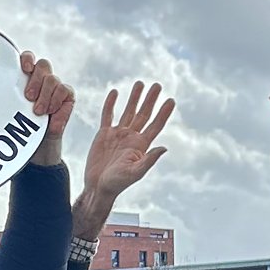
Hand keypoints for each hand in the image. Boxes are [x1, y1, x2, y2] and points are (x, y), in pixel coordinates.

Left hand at [21, 52, 74, 166]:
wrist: (37, 148)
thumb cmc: (20, 128)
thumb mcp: (10, 113)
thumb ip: (7, 100)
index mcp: (26, 78)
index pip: (28, 58)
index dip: (27, 59)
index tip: (24, 68)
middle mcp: (42, 79)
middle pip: (42, 66)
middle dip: (36, 80)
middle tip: (28, 97)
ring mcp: (55, 87)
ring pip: (52, 79)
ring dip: (44, 95)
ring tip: (38, 111)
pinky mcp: (67, 97)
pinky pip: (64, 90)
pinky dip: (55, 100)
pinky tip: (49, 112)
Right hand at [79, 81, 174, 204]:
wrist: (97, 187)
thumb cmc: (117, 183)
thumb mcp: (135, 173)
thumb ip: (149, 160)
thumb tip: (164, 148)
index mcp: (141, 145)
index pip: (155, 125)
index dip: (164, 113)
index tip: (171, 100)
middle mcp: (132, 137)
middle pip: (144, 114)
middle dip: (150, 100)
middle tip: (157, 85)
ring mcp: (118, 134)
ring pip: (128, 111)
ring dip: (134, 98)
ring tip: (140, 83)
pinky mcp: (104, 134)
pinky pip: (107, 115)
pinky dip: (110, 104)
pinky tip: (115, 92)